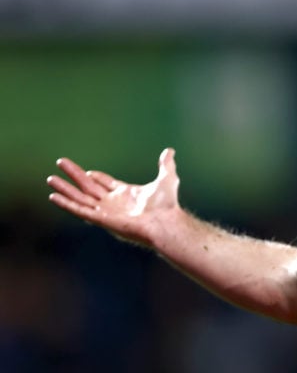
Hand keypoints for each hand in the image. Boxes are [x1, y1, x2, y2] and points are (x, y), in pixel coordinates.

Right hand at [47, 148, 181, 246]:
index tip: (88, 172)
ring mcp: (106, 212)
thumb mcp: (166, 179)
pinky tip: (54, 196)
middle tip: (61, 163)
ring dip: (65, 189)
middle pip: (88, 187)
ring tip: (51, 179)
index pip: (105, 184)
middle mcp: (113, 203)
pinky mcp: (101, 219)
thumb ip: (166, 165)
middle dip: (74, 175)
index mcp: (125, 194)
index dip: (96, 177)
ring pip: (80, 198)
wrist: (165, 221)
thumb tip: (170, 151)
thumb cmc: (167, 205)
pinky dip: (66, 204)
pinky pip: (79, 210)